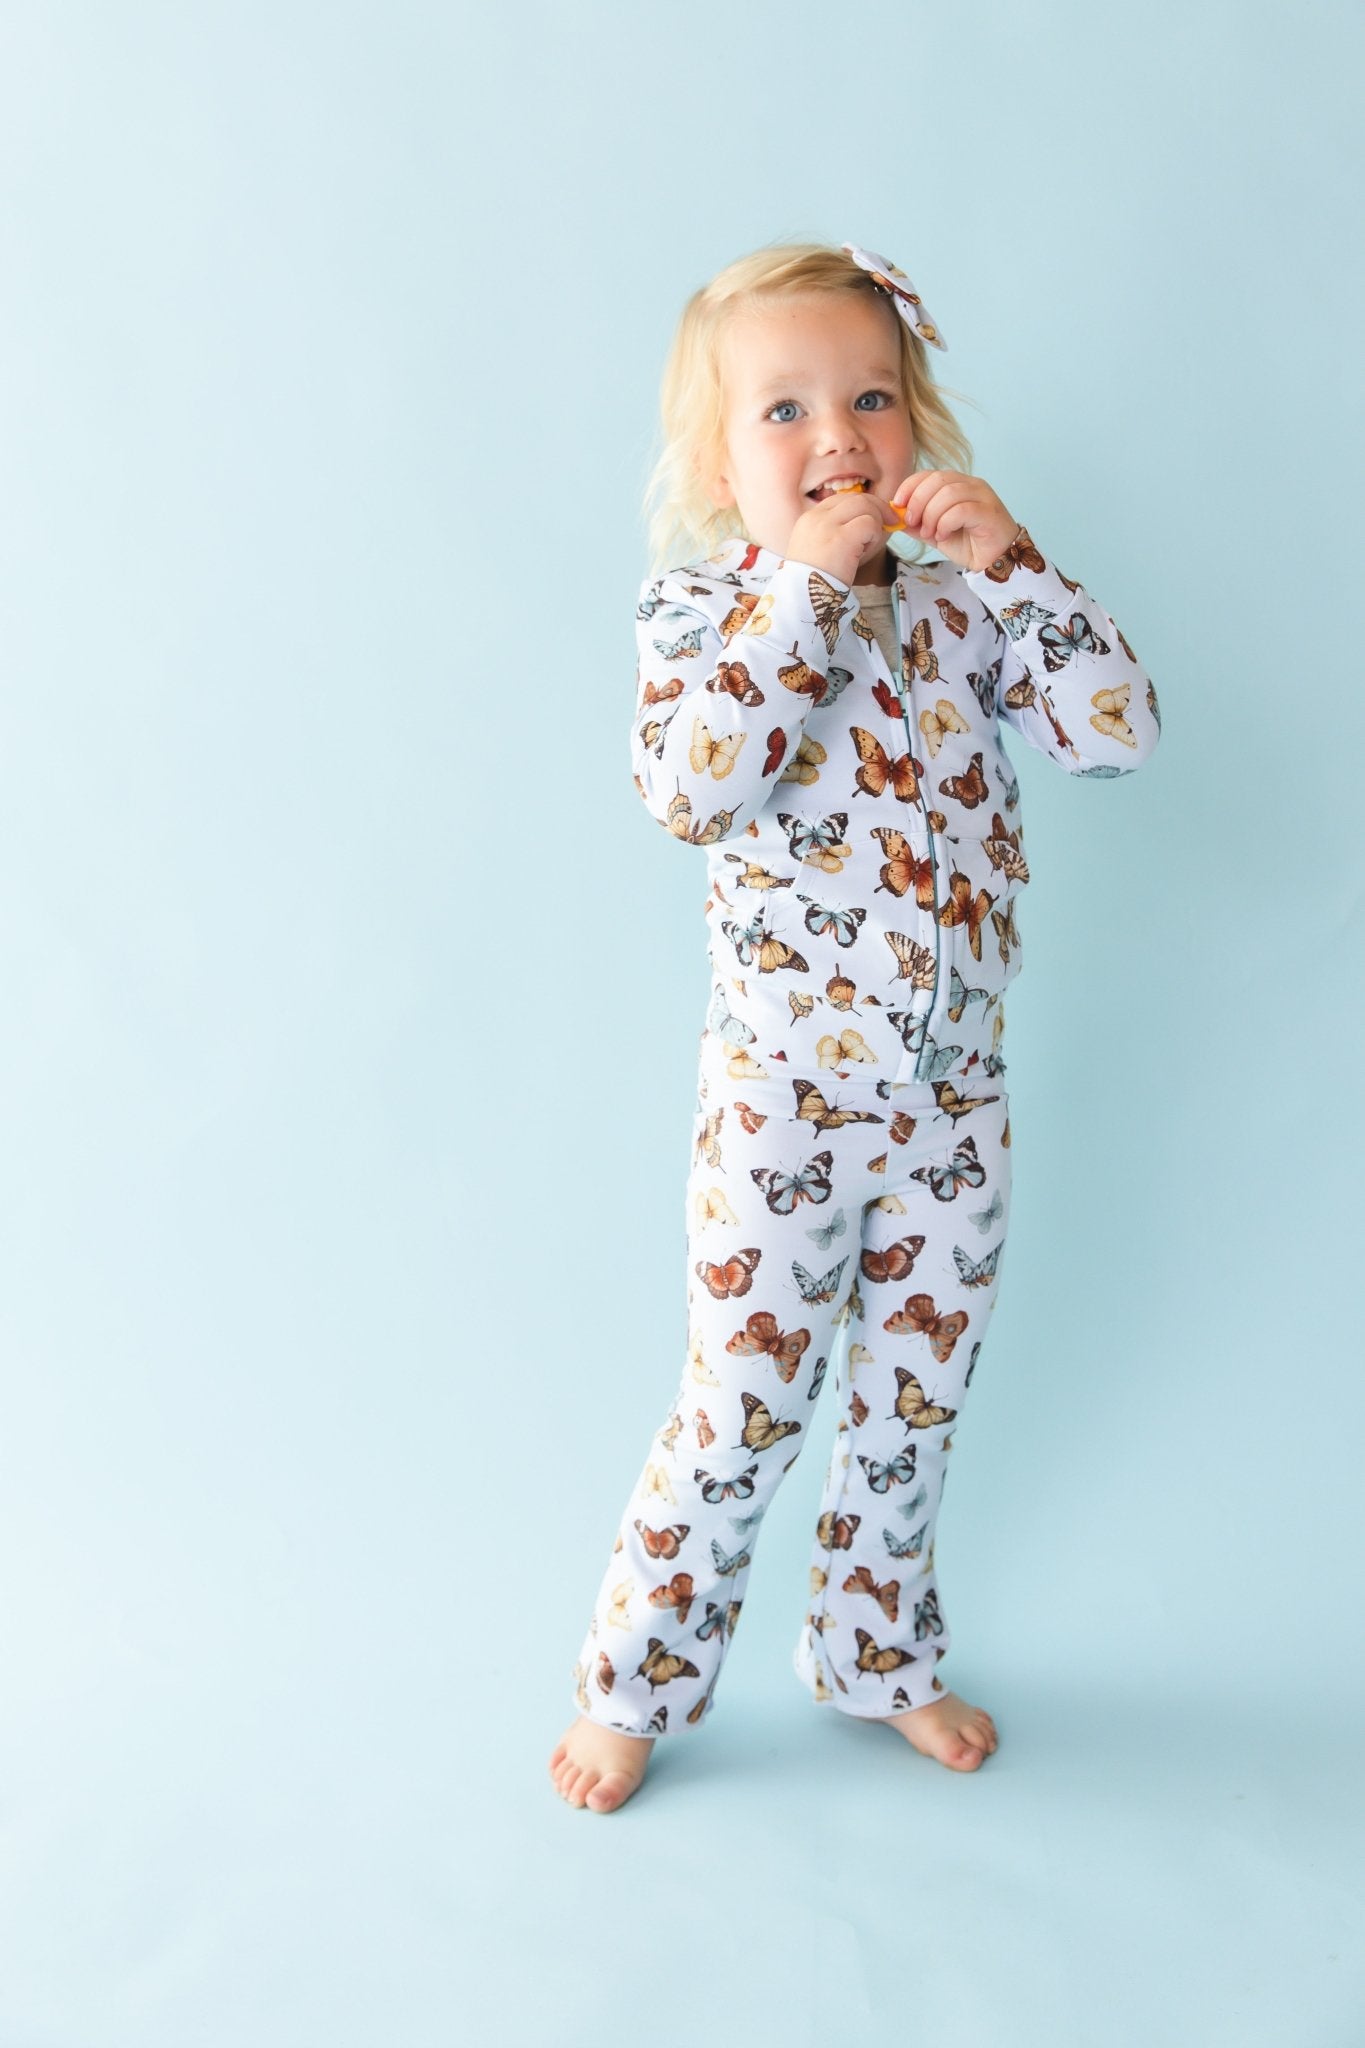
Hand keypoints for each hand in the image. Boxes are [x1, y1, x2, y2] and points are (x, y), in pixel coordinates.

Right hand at [784, 486, 899, 586]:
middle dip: (877, 507)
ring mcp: (828, 525)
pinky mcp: (842, 538)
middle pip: (855, 497)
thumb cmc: (812, 582)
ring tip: (869, 544)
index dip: (862, 506)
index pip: (841, 499)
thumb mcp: (816, 551)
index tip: (873, 518)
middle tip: (890, 522)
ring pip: (864, 505)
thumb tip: (865, 525)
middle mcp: (816, 517)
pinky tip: (865, 551)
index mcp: (808, 519)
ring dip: (875, 522)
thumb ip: (833, 533)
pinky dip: (874, 535)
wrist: (801, 599)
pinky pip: (869, 523)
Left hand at [889, 471, 1019, 573]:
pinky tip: (943, 536)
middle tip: (913, 523)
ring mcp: (983, 496)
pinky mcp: (990, 512)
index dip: (910, 486)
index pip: (930, 474)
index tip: (898, 504)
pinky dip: (946, 523)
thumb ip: (917, 524)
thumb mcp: (935, 533)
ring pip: (949, 493)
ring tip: (930, 534)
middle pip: (938, 479)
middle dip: (918, 501)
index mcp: (958, 484)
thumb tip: (895, 516)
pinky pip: (961, 510)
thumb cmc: (969, 545)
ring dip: (932, 515)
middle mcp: (971, 485)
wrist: (995, 563)